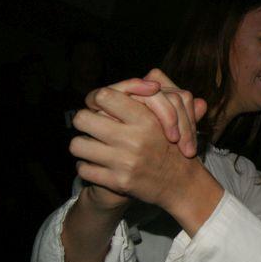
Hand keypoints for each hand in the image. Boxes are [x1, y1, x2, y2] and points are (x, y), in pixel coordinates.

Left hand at [70, 88, 205, 208]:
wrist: (182, 184)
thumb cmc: (173, 146)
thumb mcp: (169, 118)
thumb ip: (150, 97)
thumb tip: (145, 77)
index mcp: (146, 120)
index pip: (103, 96)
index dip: (96, 99)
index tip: (99, 106)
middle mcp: (134, 140)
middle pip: (82, 118)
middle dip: (85, 121)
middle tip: (92, 125)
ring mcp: (124, 162)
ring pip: (78, 145)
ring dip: (83, 145)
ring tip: (92, 145)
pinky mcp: (117, 182)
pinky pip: (84, 169)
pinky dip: (88, 167)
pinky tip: (97, 165)